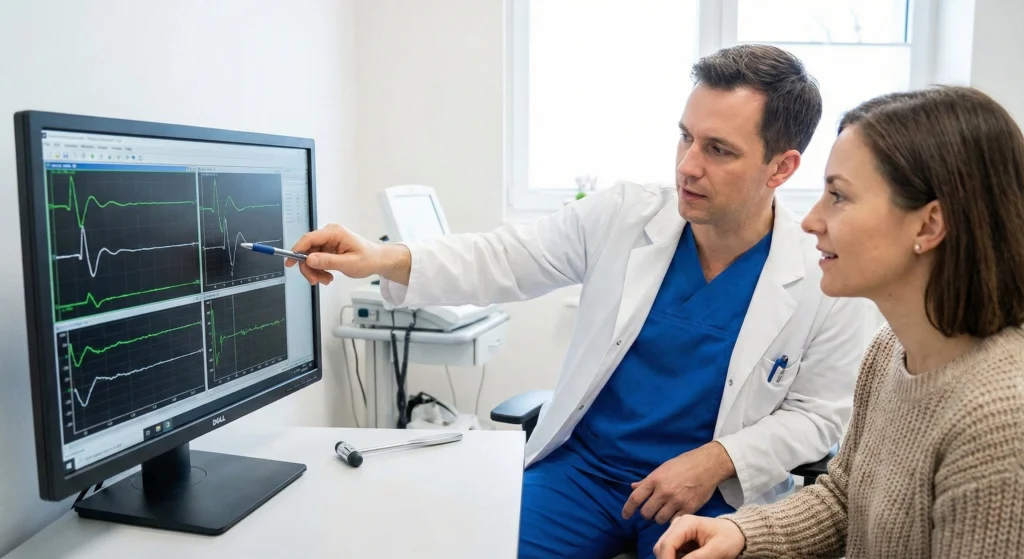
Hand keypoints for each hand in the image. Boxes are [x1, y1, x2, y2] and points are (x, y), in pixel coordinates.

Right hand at [287, 224, 409, 285]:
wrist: (378, 260)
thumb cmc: (369, 259)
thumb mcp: (348, 263)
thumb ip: (327, 261)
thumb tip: (309, 259)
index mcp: (335, 232)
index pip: (309, 238)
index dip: (297, 250)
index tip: (290, 262)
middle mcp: (330, 234)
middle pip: (307, 250)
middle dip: (309, 267)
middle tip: (315, 280)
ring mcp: (328, 241)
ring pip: (310, 257)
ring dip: (315, 271)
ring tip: (326, 279)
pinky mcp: (328, 248)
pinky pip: (316, 259)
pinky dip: (319, 270)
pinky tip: (328, 276)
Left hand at [622, 442, 735, 523]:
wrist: (707, 465)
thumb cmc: (684, 464)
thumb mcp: (663, 468)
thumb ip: (647, 480)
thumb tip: (633, 487)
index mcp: (655, 479)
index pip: (635, 498)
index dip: (627, 509)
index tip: (625, 516)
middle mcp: (664, 491)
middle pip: (646, 513)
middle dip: (646, 513)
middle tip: (651, 509)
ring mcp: (676, 501)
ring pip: (659, 520)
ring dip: (659, 517)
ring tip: (664, 511)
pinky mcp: (689, 508)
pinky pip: (674, 521)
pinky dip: (672, 519)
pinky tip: (674, 513)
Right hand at [653, 515, 744, 558]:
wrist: (736, 533)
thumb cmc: (729, 539)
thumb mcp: (717, 551)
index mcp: (686, 523)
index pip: (667, 544)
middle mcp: (677, 524)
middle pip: (660, 547)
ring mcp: (676, 530)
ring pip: (662, 549)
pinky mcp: (678, 537)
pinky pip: (670, 551)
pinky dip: (674, 558)